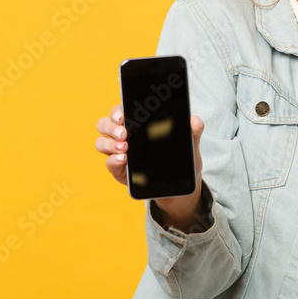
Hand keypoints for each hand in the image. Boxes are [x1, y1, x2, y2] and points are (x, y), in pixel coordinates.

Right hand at [96, 104, 208, 227]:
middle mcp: (124, 136)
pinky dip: (113, 160)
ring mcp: (119, 153)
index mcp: (137, 124)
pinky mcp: (119, 170)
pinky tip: (123, 160)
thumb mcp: (189, 145)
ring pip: (102, 143)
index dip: (117, 111)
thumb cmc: (181, 159)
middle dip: (111, 127)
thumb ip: (193, 131)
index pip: (120, 111)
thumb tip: (195, 120)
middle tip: (124, 133)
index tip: (122, 116)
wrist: (180, 187)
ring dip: (109, 144)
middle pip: (105, 124)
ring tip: (124, 148)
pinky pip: (108, 163)